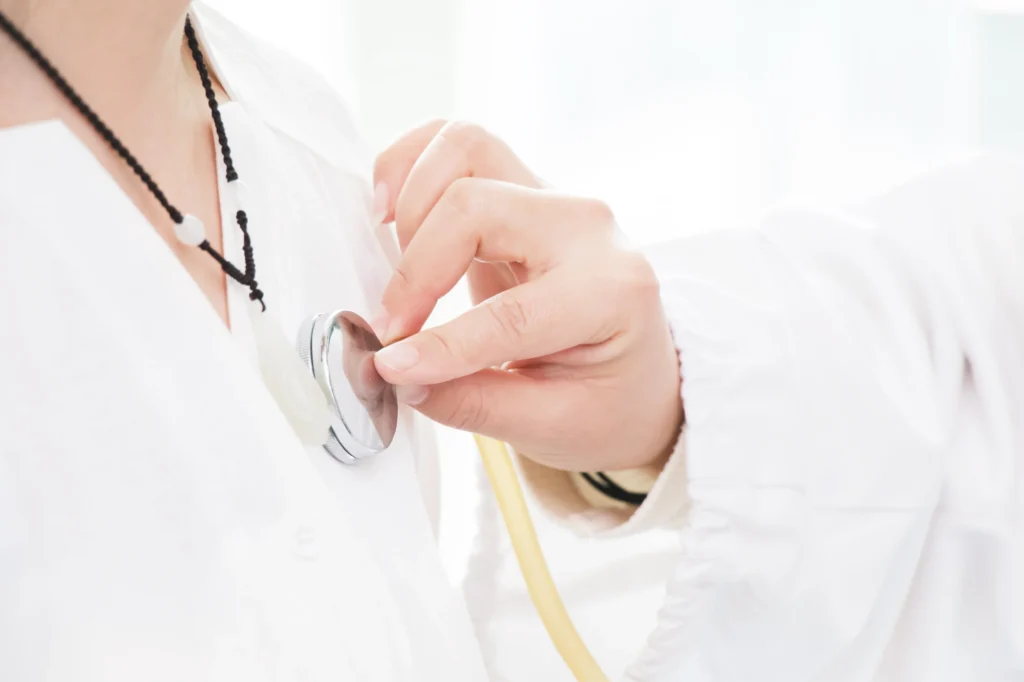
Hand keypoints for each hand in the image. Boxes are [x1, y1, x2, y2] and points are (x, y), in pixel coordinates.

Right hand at [371, 120, 681, 471]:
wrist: (637, 369)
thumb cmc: (606, 399)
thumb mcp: (552, 425)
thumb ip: (472, 404)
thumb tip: (397, 376)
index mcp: (612, 293)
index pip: (512, 312)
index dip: (442, 343)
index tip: (393, 366)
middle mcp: (587, 227)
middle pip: (475, 204)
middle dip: (417, 267)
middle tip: (394, 325)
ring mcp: (555, 196)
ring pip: (465, 146)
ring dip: (411, 200)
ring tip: (391, 258)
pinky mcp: (523, 187)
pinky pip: (458, 143)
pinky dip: (413, 165)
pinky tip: (392, 214)